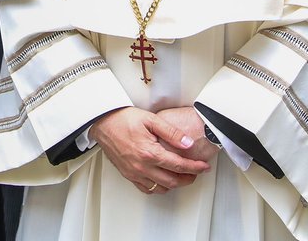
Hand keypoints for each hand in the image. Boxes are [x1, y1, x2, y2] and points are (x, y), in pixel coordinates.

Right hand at [88, 107, 209, 194]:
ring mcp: (134, 173)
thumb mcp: (151, 120)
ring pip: (160, 188)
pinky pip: (146, 189)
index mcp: (149, 153)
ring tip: (182, 176)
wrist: (103, 122)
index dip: (195, 167)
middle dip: (188, 178)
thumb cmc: (124, 119)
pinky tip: (163, 180)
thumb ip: (171, 133)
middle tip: (196, 172)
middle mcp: (142, 167)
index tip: (204, 167)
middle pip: (172, 181)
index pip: (179, 165)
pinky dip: (158, 188)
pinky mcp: (128, 175)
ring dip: (174, 184)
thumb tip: (188, 143)